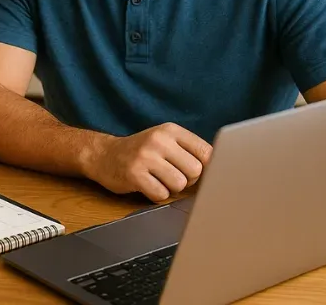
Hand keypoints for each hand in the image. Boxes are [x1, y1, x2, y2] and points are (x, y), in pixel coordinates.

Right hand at [85, 123, 211, 201]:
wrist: (104, 155)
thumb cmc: (141, 151)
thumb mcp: (164, 141)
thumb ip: (190, 150)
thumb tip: (221, 169)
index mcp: (170, 130)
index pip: (206, 152)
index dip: (206, 168)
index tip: (195, 172)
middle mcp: (158, 140)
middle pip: (195, 171)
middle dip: (187, 180)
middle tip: (171, 175)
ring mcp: (145, 157)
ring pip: (179, 185)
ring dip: (171, 188)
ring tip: (158, 179)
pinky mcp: (134, 174)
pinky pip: (161, 195)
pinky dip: (156, 195)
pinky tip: (147, 185)